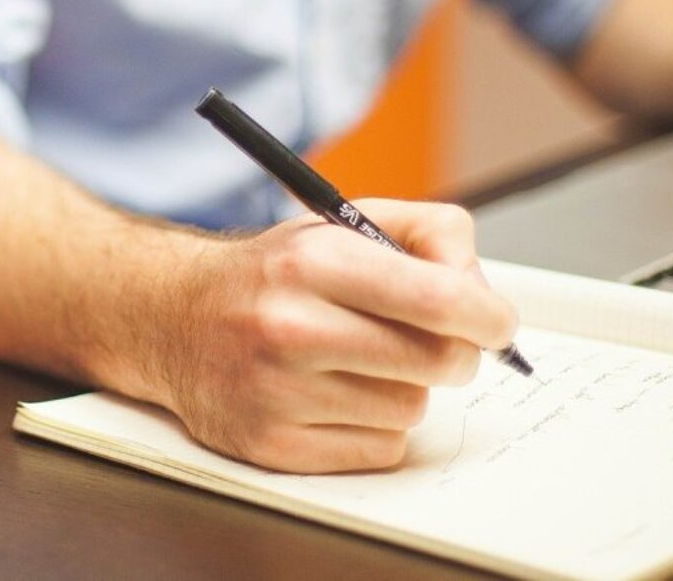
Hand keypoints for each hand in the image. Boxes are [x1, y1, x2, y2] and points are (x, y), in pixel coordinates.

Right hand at [151, 200, 517, 472]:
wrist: (175, 317)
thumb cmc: (276, 272)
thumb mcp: (344, 222)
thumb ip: (429, 234)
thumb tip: (482, 291)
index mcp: (313, 261)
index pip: (437, 299)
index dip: (487, 315)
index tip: (496, 322)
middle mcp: (290, 326)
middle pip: (437, 361)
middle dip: (454, 351)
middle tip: (436, 339)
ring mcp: (277, 391)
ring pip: (410, 408)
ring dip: (405, 387)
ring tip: (362, 360)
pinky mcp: (272, 445)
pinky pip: (380, 449)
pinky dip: (375, 426)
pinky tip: (339, 394)